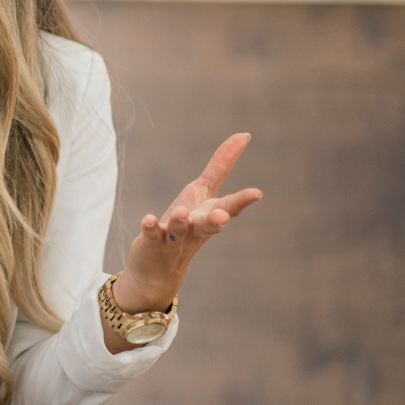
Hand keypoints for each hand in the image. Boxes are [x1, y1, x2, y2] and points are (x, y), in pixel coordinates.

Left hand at [115, 133, 263, 313]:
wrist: (159, 268)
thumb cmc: (187, 223)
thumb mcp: (203, 191)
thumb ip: (221, 165)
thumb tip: (244, 135)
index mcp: (210, 214)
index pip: (230, 207)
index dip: (243, 200)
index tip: (256, 193)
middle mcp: (196, 229)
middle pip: (209, 225)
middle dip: (217, 220)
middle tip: (222, 217)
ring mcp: (174, 238)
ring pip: (180, 231)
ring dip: (182, 222)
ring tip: (183, 213)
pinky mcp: (151, 243)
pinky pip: (151, 235)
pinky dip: (150, 227)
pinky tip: (148, 219)